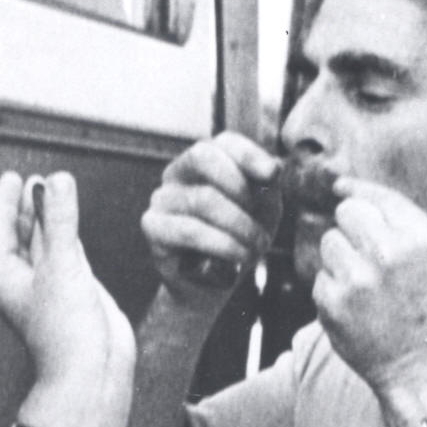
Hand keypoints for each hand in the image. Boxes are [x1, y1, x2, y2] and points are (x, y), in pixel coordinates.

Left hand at [0, 172, 135, 426]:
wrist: (92, 375)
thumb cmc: (66, 331)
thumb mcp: (61, 265)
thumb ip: (60, 220)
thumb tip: (58, 181)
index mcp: (7, 279)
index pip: (0, 232)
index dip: (5, 203)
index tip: (12, 177)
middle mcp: (27, 284)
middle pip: (21, 237)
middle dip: (27, 209)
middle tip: (34, 181)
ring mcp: (53, 289)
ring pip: (47, 246)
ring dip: (49, 221)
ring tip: (55, 193)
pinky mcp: (78, 295)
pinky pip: (70, 258)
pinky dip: (71, 239)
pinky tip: (74, 227)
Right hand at [141, 132, 282, 307]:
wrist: (212, 285)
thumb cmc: (238, 240)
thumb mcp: (263, 210)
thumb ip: (267, 187)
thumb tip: (273, 167)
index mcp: (206, 162)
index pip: (224, 142)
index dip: (249, 154)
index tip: (273, 175)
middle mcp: (178, 173)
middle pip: (202, 156)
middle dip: (239, 187)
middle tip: (258, 220)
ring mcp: (162, 198)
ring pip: (202, 199)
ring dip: (239, 226)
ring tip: (255, 248)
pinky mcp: (153, 227)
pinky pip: (189, 230)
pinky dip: (222, 244)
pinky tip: (238, 256)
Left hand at [313, 177, 426, 396]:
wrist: (422, 368)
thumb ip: (396, 221)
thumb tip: (343, 188)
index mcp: (419, 238)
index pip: (375, 196)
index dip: (354, 190)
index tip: (340, 188)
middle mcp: (388, 253)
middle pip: (346, 213)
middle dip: (349, 227)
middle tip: (364, 252)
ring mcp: (357, 279)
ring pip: (329, 243)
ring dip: (339, 259)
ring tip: (364, 285)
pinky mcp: (332, 303)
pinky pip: (320, 279)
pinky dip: (332, 291)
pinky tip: (355, 309)